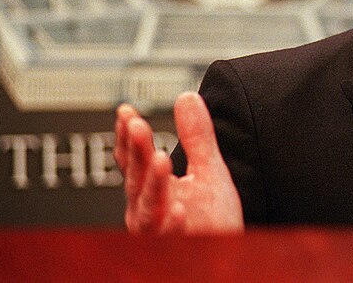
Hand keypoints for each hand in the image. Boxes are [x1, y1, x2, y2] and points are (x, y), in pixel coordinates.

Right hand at [114, 92, 243, 233]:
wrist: (226, 254)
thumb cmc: (212, 220)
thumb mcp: (208, 170)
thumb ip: (197, 136)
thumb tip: (186, 97)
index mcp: (153, 189)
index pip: (135, 159)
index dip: (128, 137)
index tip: (126, 112)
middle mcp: (148, 209)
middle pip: (137, 177)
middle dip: (137, 151)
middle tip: (137, 124)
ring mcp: (159, 230)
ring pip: (149, 206)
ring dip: (152, 183)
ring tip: (160, 158)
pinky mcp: (176, 247)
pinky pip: (169, 237)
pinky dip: (172, 223)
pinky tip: (178, 209)